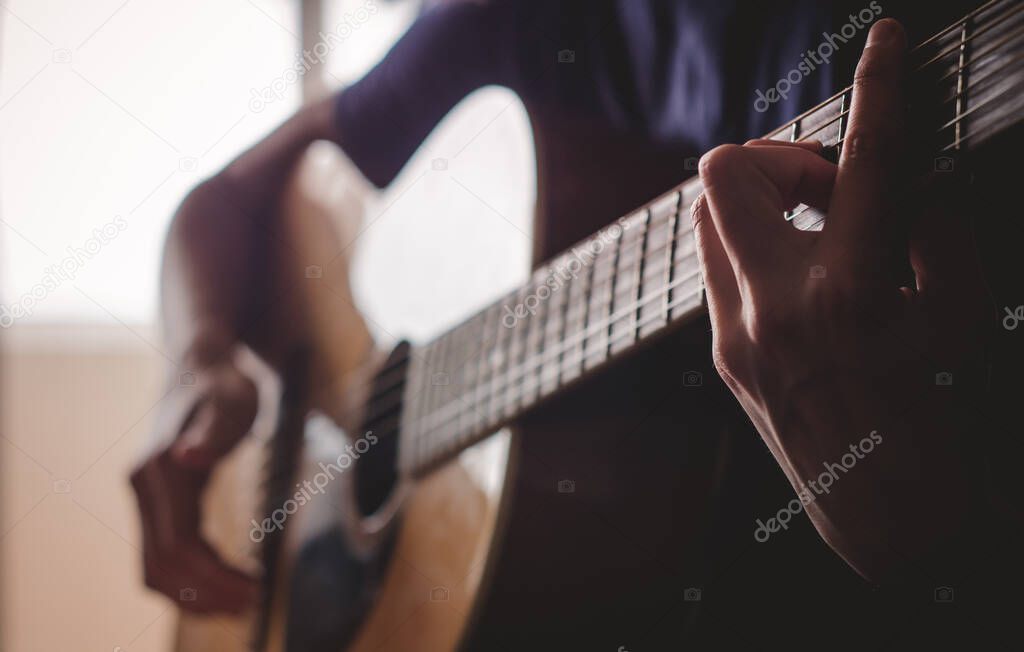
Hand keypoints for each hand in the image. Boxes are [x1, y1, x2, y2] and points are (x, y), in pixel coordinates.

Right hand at [130, 345, 259, 612]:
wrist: (198, 367)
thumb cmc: (222, 385)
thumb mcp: (231, 402)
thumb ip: (213, 433)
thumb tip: (188, 457)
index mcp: (158, 471)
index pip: (179, 545)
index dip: (214, 577)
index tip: (255, 591)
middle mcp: (142, 489)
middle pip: (163, 566)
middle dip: (207, 594)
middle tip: (254, 604)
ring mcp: (143, 499)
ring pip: (155, 569)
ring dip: (195, 594)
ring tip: (242, 602)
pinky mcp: (154, 504)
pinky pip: (161, 555)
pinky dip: (188, 579)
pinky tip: (223, 582)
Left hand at [692, 19, 989, 579]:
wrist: (884, 510)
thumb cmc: (936, 413)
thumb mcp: (959, 311)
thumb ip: (928, 225)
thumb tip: (902, 172)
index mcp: (849, 292)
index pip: (864, 161)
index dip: (881, 87)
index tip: (889, 38)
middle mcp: (775, 307)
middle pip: (724, 172)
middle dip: (777, 155)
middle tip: (828, 186)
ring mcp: (735, 333)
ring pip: (709, 218)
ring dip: (760, 201)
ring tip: (817, 231)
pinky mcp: (722, 354)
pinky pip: (719, 267)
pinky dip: (754, 249)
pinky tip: (801, 280)